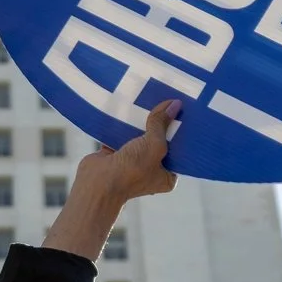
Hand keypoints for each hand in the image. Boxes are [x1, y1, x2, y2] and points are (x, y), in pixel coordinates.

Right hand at [43, 100, 177, 259]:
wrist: (97, 183)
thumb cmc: (131, 171)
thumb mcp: (154, 145)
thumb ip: (161, 124)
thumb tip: (173, 105)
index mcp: (166, 176)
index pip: (179, 151)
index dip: (181, 133)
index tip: (185, 112)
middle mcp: (150, 170)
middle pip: (159, 141)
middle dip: (161, 124)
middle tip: (168, 101)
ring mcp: (131, 162)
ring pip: (139, 137)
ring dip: (141, 122)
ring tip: (149, 98)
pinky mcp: (114, 154)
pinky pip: (121, 135)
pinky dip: (122, 124)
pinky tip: (127, 106)